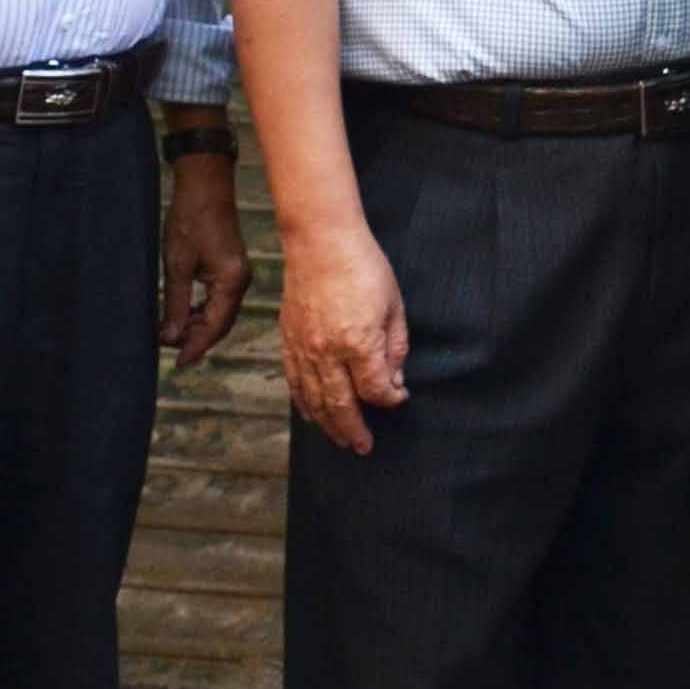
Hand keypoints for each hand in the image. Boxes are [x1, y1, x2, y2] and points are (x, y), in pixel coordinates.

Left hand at [160, 151, 248, 369]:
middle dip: (196, 340)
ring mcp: (237, 273)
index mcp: (231, 281)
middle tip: (168, 351)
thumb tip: (172, 338)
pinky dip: (202, 311)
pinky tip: (184, 314)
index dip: (196, 348)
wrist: (204, 184)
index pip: (215, 327)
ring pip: (220, 313)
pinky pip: (219, 299)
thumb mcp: (177, 265)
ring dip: (198, 326)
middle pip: (221, 323)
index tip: (178, 365)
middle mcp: (240, 280)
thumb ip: (176, 304)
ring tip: (171, 334)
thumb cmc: (190, 220)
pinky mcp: (230, 266)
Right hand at [277, 221, 410, 455]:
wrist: (320, 240)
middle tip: (364, 448)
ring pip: (314, 401)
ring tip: (341, 440)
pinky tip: (313, 415)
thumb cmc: (364, 266)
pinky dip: (304, 404)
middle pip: (341, 407)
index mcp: (358, 343)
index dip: (390, 399)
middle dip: (354, 431)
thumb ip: (395, 347)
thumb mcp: (394, 304)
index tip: (400, 397)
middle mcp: (327, 352)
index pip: (375, 390)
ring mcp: (303, 348)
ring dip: (328, 426)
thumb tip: (394, 381)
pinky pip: (295, 384)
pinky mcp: (288, 340)